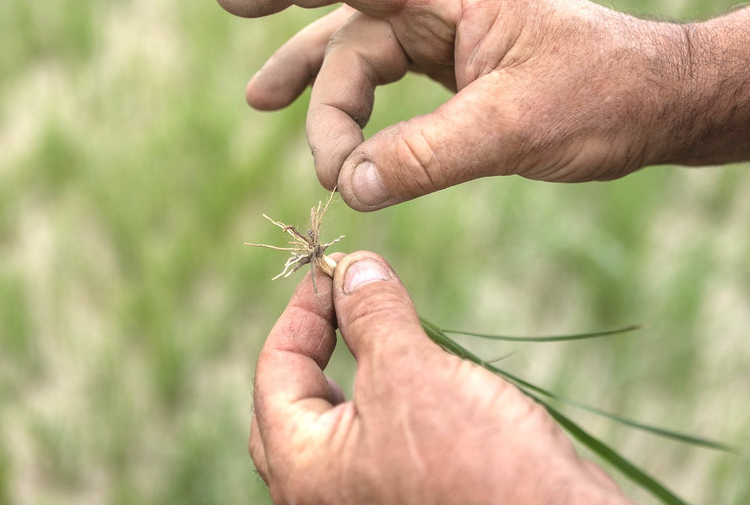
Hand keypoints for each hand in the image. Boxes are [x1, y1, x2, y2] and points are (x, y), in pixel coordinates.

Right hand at [215, 0, 686, 210]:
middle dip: (323, 98)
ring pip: (366, 54)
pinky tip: (348, 134)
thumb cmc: (605, 99)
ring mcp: (454, 30)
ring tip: (263, 107)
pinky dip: (366, 107)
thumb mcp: (512, 130)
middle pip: (353, 37)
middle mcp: (447, 1)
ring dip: (325, 93)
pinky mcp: (463, 63)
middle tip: (325, 171)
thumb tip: (351, 186)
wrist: (662, 101)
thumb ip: (426, 157)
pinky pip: (395, 78)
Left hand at [250, 251, 630, 504]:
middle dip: (319, 341)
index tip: (336, 268)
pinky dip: (389, 395)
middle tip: (349, 295)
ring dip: (359, 366)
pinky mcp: (407, 496)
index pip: (274, 369)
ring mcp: (364, 496)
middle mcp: (322, 491)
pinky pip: (378, 439)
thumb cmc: (475, 461)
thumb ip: (371, 317)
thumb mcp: (412, 373)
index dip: (303, 310)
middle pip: (296, 399)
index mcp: (302, 467)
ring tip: (387, 323)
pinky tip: (420, 372)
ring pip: (340, 419)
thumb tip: (352, 268)